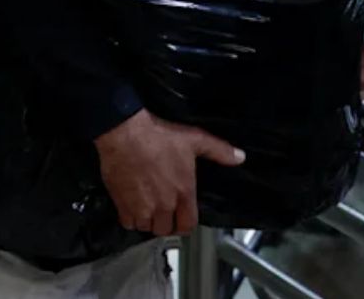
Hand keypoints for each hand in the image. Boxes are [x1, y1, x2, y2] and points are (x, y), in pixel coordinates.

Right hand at [94, 110, 244, 236]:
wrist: (125, 134)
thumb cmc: (159, 136)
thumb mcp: (194, 139)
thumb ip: (219, 151)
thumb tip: (240, 157)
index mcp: (183, 192)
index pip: (188, 225)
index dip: (185, 224)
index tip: (181, 218)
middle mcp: (164, 204)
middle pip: (166, 230)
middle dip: (166, 223)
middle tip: (163, 212)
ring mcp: (143, 207)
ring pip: (146, 228)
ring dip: (148, 221)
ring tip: (148, 208)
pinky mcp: (123, 205)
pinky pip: (128, 223)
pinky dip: (130, 218)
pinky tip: (132, 206)